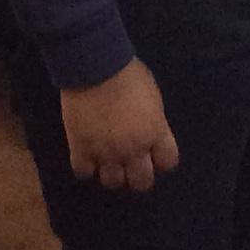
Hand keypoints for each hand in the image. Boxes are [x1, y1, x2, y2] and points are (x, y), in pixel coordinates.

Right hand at [62, 59, 179, 192]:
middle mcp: (134, 149)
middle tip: (130, 166)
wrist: (95, 67)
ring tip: (107, 162)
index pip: (168, 162)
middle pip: (141, 182)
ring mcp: (107, 152)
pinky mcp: (81, 149)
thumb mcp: (153, 97)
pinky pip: (84, 172)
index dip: (162, 161)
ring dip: (112, 174)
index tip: (154, 155)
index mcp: (155, 133)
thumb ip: (153, 120)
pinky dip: (85, 167)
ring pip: (113, 182)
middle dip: (138, 176)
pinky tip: (86, 156)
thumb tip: (149, 130)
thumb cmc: (128, 74)